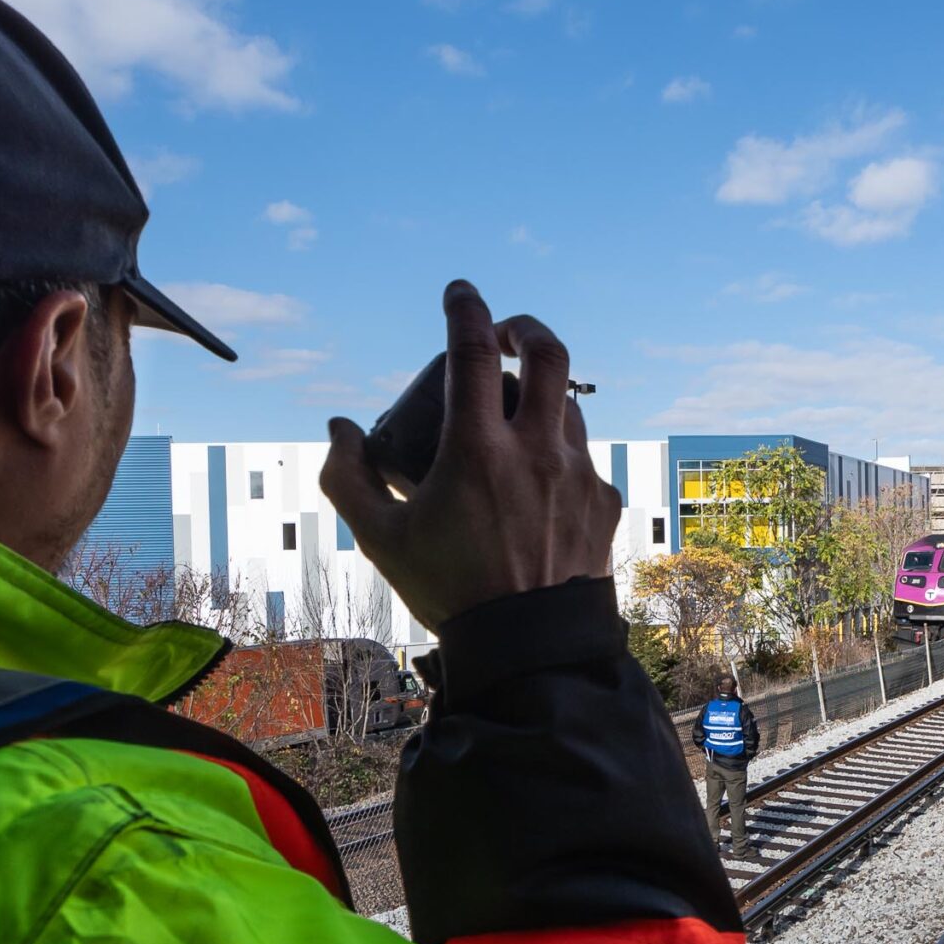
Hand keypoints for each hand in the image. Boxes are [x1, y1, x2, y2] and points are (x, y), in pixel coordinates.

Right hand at [321, 279, 619, 628]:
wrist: (529, 650)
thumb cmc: (449, 594)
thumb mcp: (380, 540)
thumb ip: (345, 477)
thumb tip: (339, 428)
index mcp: (478, 449)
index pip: (473, 349)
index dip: (465, 308)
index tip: (459, 293)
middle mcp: (536, 450)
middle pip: (549, 353)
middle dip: (525, 327)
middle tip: (503, 334)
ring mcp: (578, 474)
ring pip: (570, 406)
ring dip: (543, 398)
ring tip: (516, 421)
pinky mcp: (604, 502)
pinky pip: (583, 460)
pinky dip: (559, 458)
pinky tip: (539, 487)